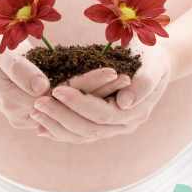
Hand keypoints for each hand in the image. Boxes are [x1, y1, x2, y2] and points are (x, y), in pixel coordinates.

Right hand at [0, 37, 129, 129]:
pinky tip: (111, 88)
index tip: (112, 71)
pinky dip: (91, 100)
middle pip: (70, 110)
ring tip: (124, 81)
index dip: (87, 85)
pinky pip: (71, 112)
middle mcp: (27, 119)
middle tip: (126, 78)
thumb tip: (42, 88)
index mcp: (16, 106)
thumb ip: (19, 69)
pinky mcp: (43, 115)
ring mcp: (35, 120)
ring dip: (100, 99)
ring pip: (74, 115)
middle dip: (100, 94)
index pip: (59, 98)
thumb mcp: (2, 54)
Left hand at [30, 42, 170, 142]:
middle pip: (89, 129)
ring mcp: (114, 128)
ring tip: (35, 112)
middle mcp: (124, 125)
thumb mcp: (153, 62)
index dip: (79, 103)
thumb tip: (124, 102)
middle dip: (61, 116)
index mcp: (136, 112)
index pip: (102, 113)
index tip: (57, 90)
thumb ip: (144, 82)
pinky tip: (40, 127)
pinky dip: (60, 131)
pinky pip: (79, 134)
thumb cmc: (153, 55)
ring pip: (82, 136)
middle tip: (38, 102)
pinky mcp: (103, 125)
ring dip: (57, 126)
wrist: (157, 61)